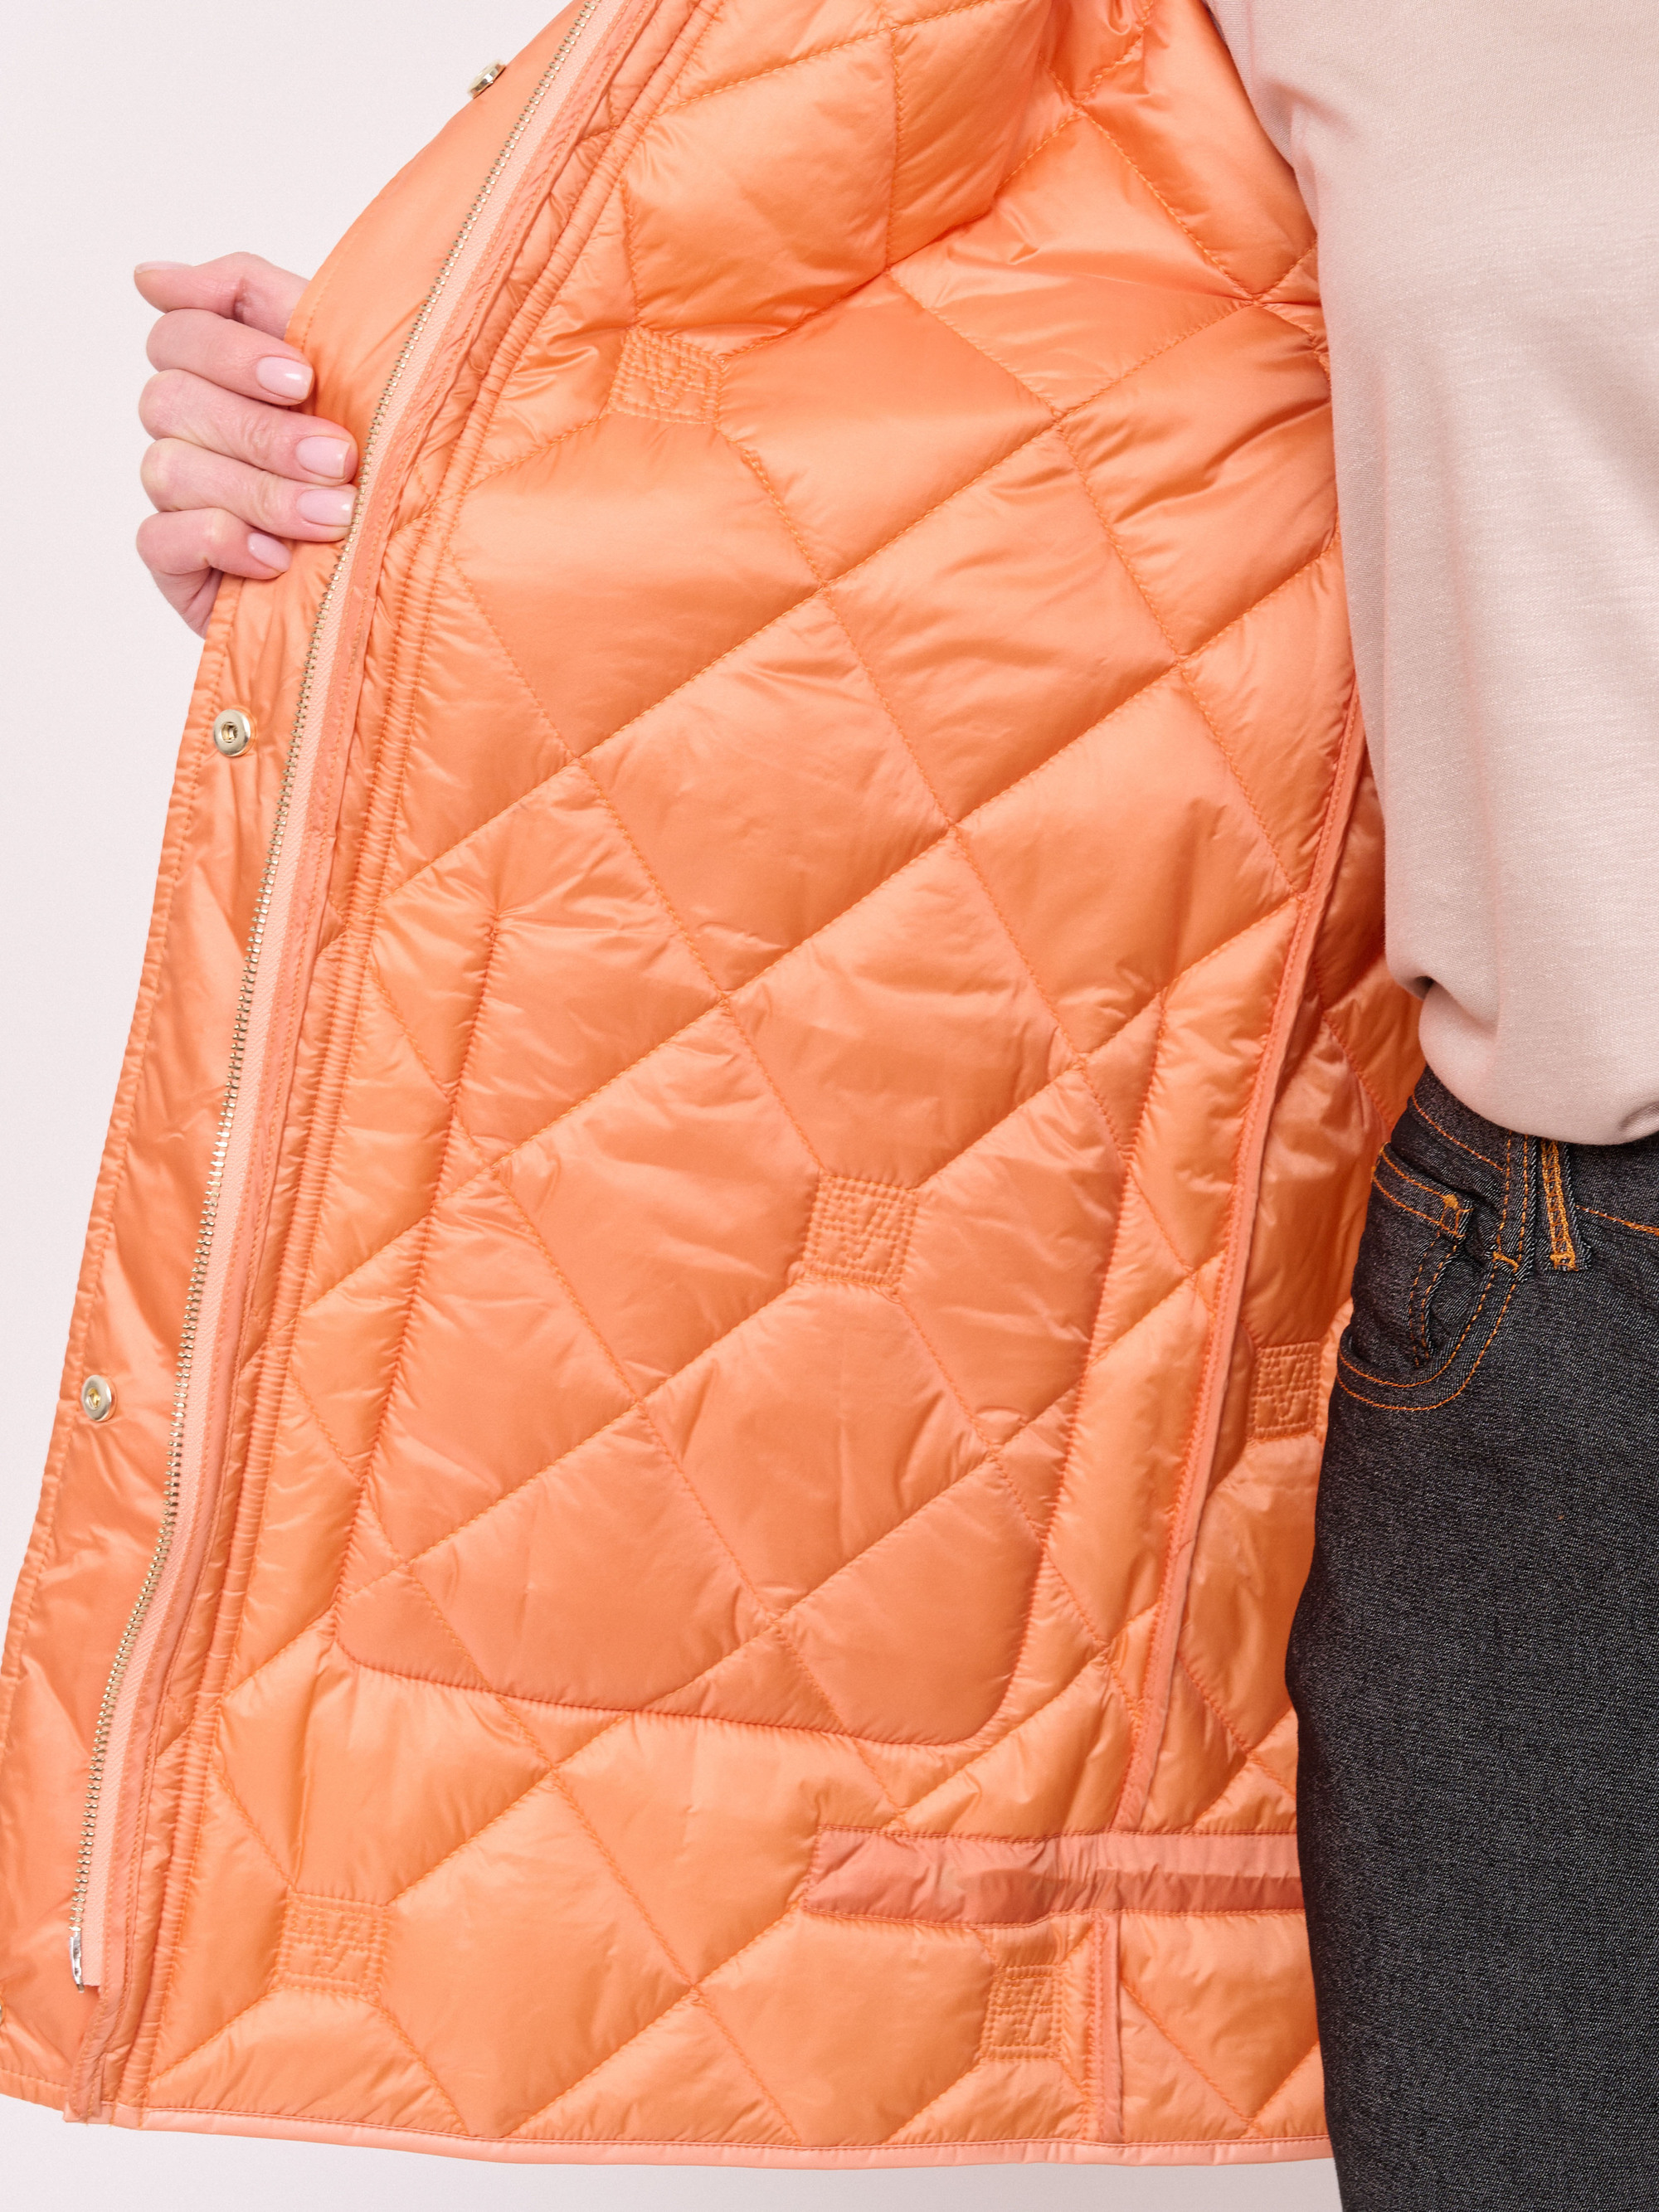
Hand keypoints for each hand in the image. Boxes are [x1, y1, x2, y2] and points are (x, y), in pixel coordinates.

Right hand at [134, 254, 358, 634]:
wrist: (414, 579)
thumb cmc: (385, 467)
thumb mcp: (349, 369)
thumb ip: (265, 300)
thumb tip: (152, 277)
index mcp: (227, 374)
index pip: (181, 331)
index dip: (230, 348)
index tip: (302, 379)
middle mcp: (194, 430)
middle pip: (171, 398)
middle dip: (262, 431)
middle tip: (339, 459)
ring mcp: (182, 499)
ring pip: (170, 468)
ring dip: (260, 492)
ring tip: (335, 518)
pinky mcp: (177, 563)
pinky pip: (158, 538)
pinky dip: (221, 542)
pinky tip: (278, 559)